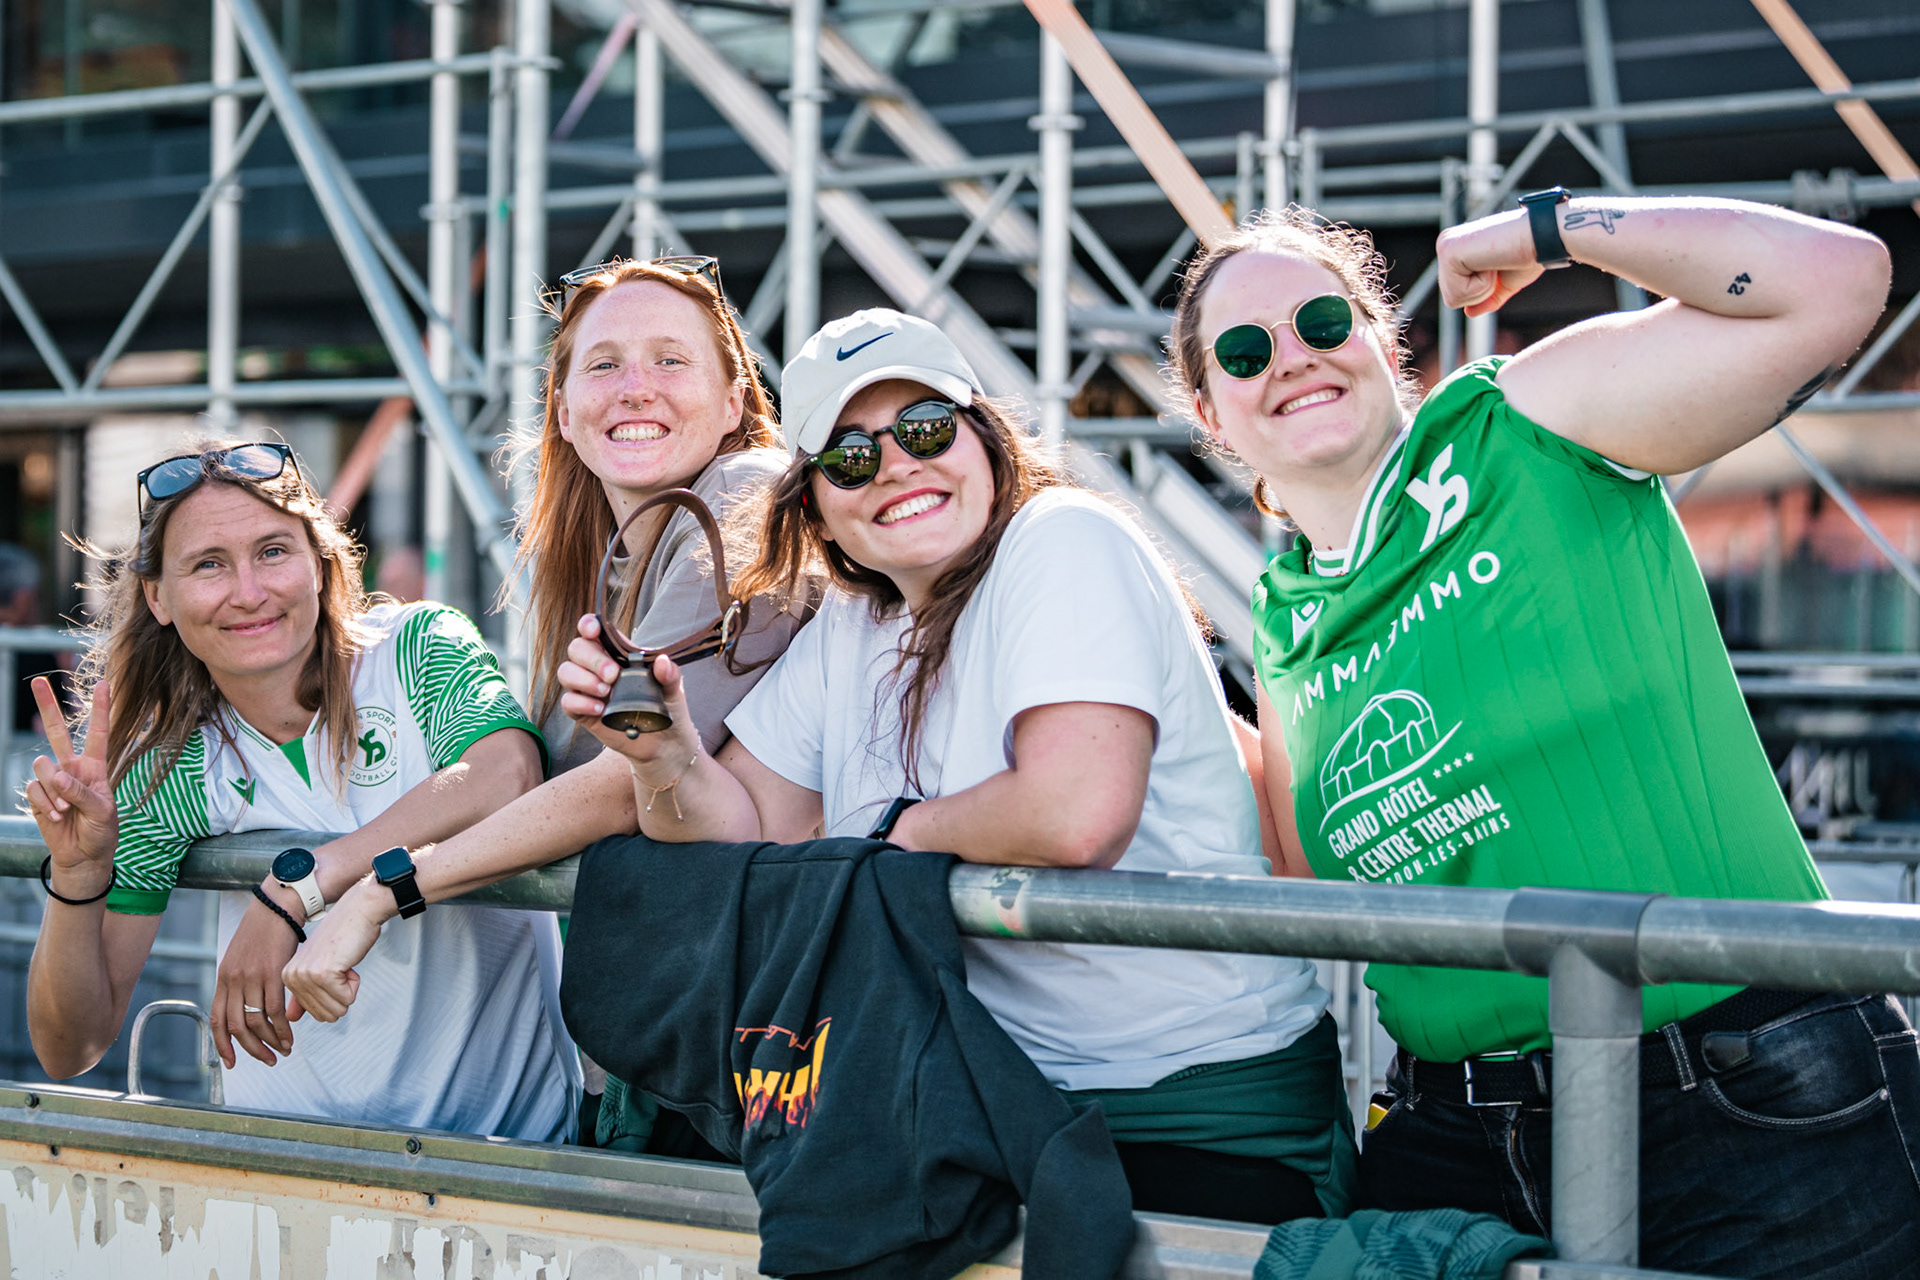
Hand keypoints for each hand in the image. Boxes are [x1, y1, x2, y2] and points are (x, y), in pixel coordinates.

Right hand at [24, 678, 117, 898]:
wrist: (83, 856)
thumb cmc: (101, 831)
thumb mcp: (102, 811)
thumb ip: (81, 791)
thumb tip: (56, 775)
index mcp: (95, 767)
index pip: (99, 732)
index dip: (100, 708)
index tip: (103, 683)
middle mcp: (72, 768)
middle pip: (58, 732)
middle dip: (47, 706)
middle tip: (38, 680)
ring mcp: (53, 780)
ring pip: (44, 767)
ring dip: (56, 791)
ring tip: (68, 811)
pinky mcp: (38, 794)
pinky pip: (35, 789)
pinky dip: (46, 804)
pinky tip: (56, 817)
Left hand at [209, 892, 300, 1066]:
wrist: (278, 907)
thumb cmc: (265, 931)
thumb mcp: (244, 958)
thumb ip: (245, 983)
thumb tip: (256, 1011)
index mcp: (224, 978)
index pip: (217, 1020)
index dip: (223, 1045)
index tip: (232, 1062)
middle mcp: (234, 980)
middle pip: (237, 1026)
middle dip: (252, 1050)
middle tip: (268, 1059)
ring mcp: (252, 977)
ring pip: (256, 1021)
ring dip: (271, 1041)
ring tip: (284, 1050)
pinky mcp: (272, 973)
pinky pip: (274, 1010)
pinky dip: (282, 1028)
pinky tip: (290, 1035)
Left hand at [283, 879, 385, 1023]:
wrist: (359, 910)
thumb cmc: (344, 935)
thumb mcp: (318, 966)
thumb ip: (303, 993)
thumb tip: (290, 1018)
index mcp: (287, 976)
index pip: (314, 1013)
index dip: (334, 996)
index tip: (333, 971)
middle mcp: (292, 977)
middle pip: (325, 1016)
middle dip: (343, 995)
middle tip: (341, 968)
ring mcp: (306, 976)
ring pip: (337, 1010)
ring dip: (349, 990)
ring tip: (344, 965)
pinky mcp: (323, 974)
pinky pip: (347, 999)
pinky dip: (355, 984)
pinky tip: (348, 963)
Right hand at [557, 614, 704, 787]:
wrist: (665, 743)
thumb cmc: (668, 708)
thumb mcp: (674, 690)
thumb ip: (670, 674)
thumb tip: (662, 661)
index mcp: (618, 653)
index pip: (594, 631)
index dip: (588, 625)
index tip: (593, 631)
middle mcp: (598, 668)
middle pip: (577, 648)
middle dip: (592, 659)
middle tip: (613, 675)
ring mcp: (589, 689)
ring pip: (566, 672)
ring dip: (583, 679)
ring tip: (606, 692)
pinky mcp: (584, 712)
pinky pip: (568, 701)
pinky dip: (580, 702)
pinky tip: (600, 709)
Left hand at [1436, 209, 1544, 317]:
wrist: (1543, 237)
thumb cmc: (1529, 254)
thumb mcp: (1505, 282)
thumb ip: (1487, 298)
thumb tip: (1468, 313)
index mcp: (1456, 249)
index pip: (1457, 294)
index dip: (1484, 291)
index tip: (1500, 266)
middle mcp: (1446, 244)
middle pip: (1452, 299)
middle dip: (1481, 292)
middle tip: (1498, 265)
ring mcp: (1445, 246)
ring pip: (1453, 299)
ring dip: (1483, 288)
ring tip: (1496, 262)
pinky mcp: (1449, 251)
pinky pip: (1458, 293)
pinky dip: (1482, 285)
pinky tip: (1493, 262)